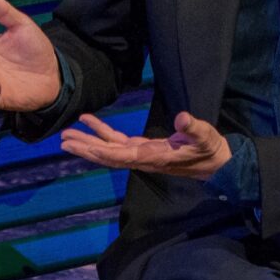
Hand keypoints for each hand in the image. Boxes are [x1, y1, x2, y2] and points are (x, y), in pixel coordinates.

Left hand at [59, 111, 232, 178]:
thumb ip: (193, 127)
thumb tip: (182, 117)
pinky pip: (117, 142)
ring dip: (88, 142)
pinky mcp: (143, 148)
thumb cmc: (210, 149)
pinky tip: (90, 123)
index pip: (123, 156)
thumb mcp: (205, 136)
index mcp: (153, 157)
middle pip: (108, 156)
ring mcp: (141, 154)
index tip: (85, 146)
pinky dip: (103, 133)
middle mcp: (142, 159)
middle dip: (86, 149)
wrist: (216, 161)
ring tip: (67, 134)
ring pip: (109, 150)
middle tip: (63, 141)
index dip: (103, 152)